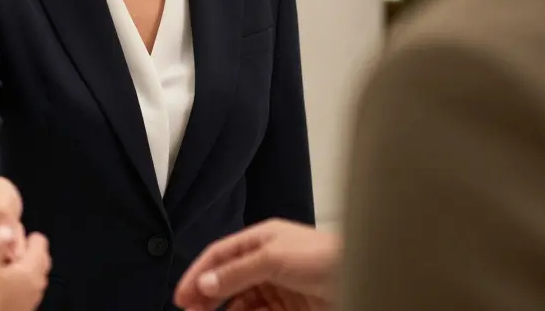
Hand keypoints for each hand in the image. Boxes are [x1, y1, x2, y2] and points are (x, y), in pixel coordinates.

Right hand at [174, 219, 339, 310]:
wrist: (363, 276)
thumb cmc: (322, 257)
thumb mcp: (273, 259)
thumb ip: (237, 272)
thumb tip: (204, 284)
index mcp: (261, 239)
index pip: (219, 255)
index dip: (198, 274)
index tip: (181, 297)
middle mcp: (267, 260)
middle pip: (227, 278)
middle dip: (207, 295)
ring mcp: (278, 284)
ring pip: (242, 299)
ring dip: (226, 309)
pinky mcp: (290, 306)